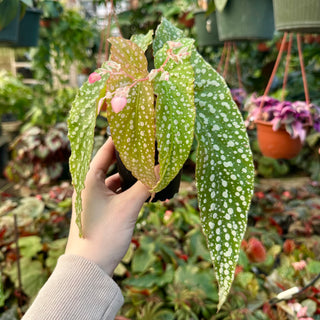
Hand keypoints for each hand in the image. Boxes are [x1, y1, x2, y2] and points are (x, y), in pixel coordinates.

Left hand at [65, 138, 149, 275]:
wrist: (90, 268)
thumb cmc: (104, 234)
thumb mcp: (128, 207)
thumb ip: (146, 185)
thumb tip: (163, 167)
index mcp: (88, 178)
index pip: (105, 150)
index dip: (120, 139)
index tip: (135, 129)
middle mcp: (88, 185)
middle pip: (111, 164)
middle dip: (130, 158)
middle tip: (147, 148)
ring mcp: (94, 198)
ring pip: (116, 180)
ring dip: (131, 176)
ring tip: (149, 168)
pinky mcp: (100, 209)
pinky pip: (116, 193)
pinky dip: (129, 190)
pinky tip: (144, 189)